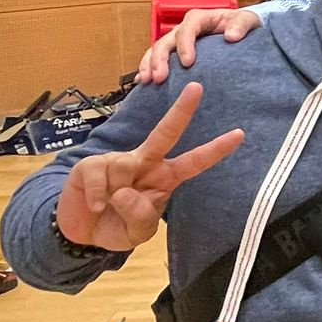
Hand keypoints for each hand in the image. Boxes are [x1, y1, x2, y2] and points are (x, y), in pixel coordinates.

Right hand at [53, 83, 243, 251]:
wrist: (82, 233)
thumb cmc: (117, 226)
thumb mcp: (137, 233)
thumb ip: (140, 216)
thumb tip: (125, 191)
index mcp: (164, 178)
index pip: (193, 162)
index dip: (215, 150)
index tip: (239, 134)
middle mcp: (144, 162)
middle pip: (165, 133)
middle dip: (181, 110)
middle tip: (198, 87)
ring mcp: (118, 160)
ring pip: (124, 168)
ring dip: (116, 196)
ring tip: (108, 206)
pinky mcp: (91, 164)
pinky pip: (99, 176)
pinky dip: (97, 197)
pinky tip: (95, 205)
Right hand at [137, 8, 262, 83]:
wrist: (241, 30)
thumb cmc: (243, 24)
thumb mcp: (247, 20)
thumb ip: (241, 25)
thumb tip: (231, 36)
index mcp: (199, 19)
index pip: (187, 30)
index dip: (184, 45)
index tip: (187, 62)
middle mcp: (184, 29)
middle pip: (166, 41)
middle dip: (159, 58)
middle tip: (159, 77)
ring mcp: (177, 41)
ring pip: (156, 50)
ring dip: (149, 64)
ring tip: (146, 81)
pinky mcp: (175, 53)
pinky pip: (157, 60)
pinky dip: (148, 69)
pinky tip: (142, 84)